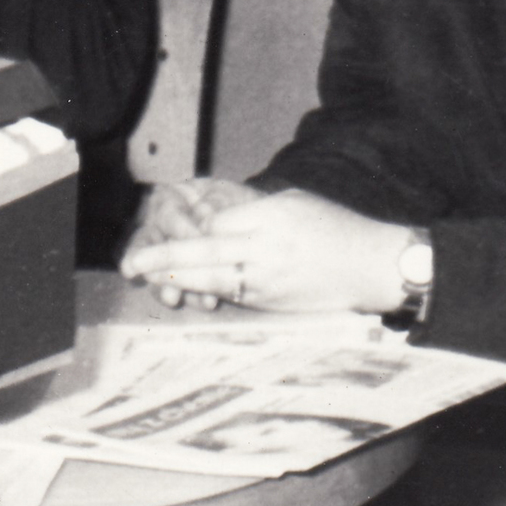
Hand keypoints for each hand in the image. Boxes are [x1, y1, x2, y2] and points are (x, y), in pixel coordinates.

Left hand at [121, 189, 411, 316]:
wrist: (372, 266)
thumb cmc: (337, 229)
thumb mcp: (296, 204)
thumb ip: (256, 213)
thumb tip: (218, 223)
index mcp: (272, 219)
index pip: (218, 224)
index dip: (194, 227)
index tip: (181, 223)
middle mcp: (267, 250)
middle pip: (206, 251)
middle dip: (165, 257)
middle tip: (133, 262)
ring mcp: (268, 280)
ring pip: (212, 280)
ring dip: (176, 279)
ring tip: (148, 278)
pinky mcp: (272, 302)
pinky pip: (232, 295)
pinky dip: (206, 291)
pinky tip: (187, 289)